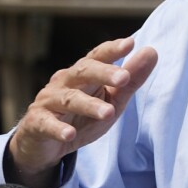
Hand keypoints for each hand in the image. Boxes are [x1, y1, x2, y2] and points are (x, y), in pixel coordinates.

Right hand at [7, 37, 157, 187]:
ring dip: (89, 105)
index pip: (98, 56)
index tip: (130, 43)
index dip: (112, 49)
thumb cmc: (82, 116)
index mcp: (84, 73)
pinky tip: (70, 134)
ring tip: (108, 112)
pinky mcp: (36, 123)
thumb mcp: (112, 100)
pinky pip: (46, 124)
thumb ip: (130, 79)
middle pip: (83, 72)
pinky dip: (58, 129)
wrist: (44, 144)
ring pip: (69, 99)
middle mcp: (64, 81)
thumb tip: (152, 51)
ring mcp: (48, 101)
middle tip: (124, 78)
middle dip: (103, 73)